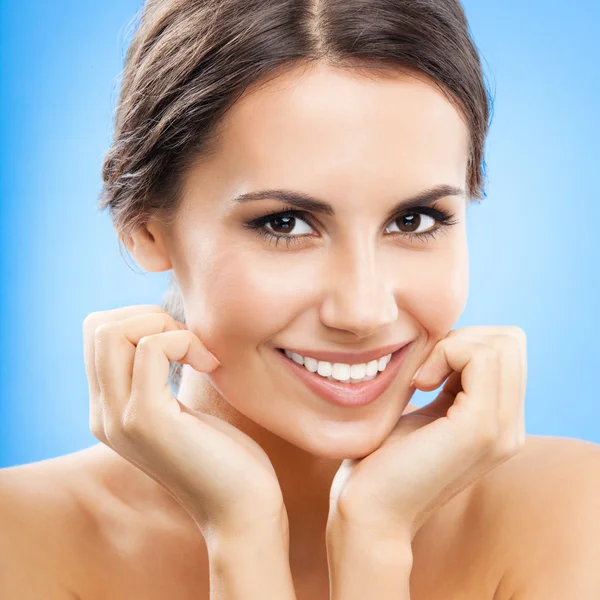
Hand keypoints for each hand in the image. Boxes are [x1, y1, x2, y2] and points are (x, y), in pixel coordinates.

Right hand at [83, 305, 285, 538]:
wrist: (242, 508)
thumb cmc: (221, 455)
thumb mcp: (176, 409)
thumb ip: (154, 376)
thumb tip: (161, 324)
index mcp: (107, 409)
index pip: (95, 334)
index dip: (139, 320)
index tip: (182, 342)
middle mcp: (102, 414)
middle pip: (97, 326)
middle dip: (150, 317)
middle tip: (191, 344)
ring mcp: (119, 417)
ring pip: (113, 331)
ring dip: (166, 327)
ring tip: (200, 354)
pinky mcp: (146, 419)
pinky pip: (152, 348)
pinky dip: (185, 341)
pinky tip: (210, 365)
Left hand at [327, 326, 526, 539]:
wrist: (368, 509)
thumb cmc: (383, 460)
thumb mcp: (426, 411)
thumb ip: (450, 384)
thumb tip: (453, 342)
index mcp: (500, 423)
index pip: (508, 350)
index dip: (464, 342)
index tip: (426, 367)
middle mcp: (511, 428)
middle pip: (511, 341)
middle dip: (462, 337)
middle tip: (426, 368)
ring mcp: (501, 430)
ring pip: (502, 344)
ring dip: (452, 345)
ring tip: (422, 377)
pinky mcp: (479, 428)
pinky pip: (481, 358)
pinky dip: (445, 354)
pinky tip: (419, 383)